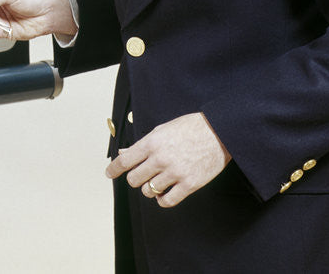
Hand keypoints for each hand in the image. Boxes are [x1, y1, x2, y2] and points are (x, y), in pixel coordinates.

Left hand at [105, 113, 230, 207]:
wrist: (219, 131)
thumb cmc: (189, 127)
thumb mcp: (162, 129)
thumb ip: (142, 144)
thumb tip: (123, 154)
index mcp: (152, 142)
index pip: (124, 161)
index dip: (113, 169)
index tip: (109, 173)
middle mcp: (160, 159)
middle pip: (133, 179)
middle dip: (134, 178)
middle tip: (140, 175)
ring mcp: (175, 173)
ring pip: (148, 191)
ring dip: (149, 188)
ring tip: (155, 182)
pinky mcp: (189, 184)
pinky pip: (167, 201)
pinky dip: (161, 200)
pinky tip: (163, 194)